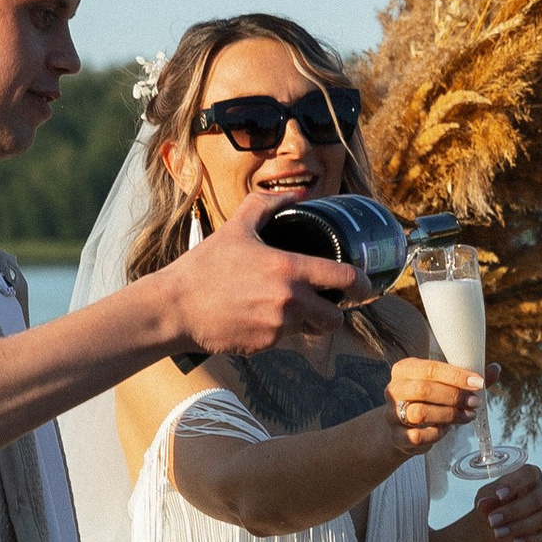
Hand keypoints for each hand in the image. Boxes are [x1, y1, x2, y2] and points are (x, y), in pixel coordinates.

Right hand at [164, 194, 356, 358]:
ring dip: (307, 323)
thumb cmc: (204, 267)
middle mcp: (289, 301)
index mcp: (289, 269)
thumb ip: (266, 206)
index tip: (364, 285)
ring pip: (310, 331)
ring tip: (288, 309)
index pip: (343, 278)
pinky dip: (279, 332)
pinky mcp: (264, 346)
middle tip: (325, 303)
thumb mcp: (236, 228)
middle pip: (335, 318)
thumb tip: (294, 195)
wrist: (176, 307)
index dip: (361, 283)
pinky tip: (259, 318)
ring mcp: (278, 328)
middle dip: (334, 312)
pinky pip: (284, 341)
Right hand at [384, 357, 483, 451]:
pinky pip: (418, 436)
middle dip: (454, 396)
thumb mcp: (444, 385)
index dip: (457, 376)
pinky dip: (436, 433)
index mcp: (405, 369)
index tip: (478, 382)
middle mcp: (395, 389)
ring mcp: (392, 413)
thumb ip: (467, 379)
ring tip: (466, 416)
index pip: (431, 368)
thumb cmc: (427, 401)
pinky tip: (446, 430)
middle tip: (474, 402)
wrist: (401, 429)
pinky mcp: (396, 436)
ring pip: (420, 413)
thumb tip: (495, 369)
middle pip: (424, 389)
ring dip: (449, 415)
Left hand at [476, 460, 541, 541]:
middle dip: (513, 511)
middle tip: (492, 521)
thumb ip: (486, 499)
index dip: (516, 483)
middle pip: (537, 498)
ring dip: (519, 527)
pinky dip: (530, 540)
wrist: (493, 526)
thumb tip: (483, 504)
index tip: (499, 495)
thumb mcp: (485, 499)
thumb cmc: (491, 505)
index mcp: (529, 475)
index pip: (529, 474)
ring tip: (498, 533)